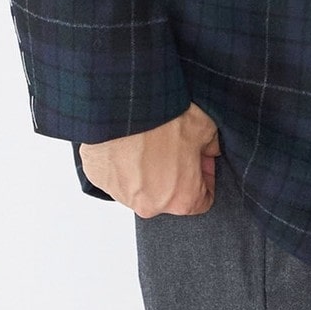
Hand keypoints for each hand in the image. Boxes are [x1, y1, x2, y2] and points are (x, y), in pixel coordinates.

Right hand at [79, 102, 221, 217]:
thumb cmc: (164, 117)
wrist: (123, 103)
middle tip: (172, 142)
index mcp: (182, 199)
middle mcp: (150, 206)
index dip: (205, 175)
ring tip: (147, 138)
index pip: (203, 199)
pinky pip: (115, 174)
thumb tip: (209, 152)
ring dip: (146, 168)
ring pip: (140, 185)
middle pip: (169, 194)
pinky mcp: (99, 180)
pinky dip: (121, 161)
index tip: (200, 158)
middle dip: (174, 172)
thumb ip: (211, 146)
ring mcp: (121, 195)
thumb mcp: (204, 125)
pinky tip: (127, 140)